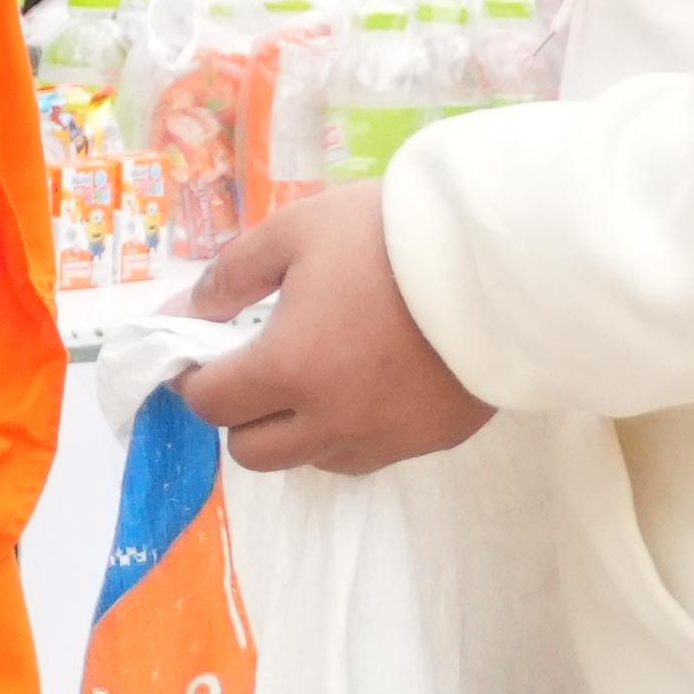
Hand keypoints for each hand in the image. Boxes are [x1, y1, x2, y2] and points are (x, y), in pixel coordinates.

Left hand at [174, 181, 495, 469]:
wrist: (504, 256)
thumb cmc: (388, 235)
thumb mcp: (293, 232)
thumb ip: (230, 277)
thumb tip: (188, 314)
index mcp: (290, 368)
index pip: (210, 403)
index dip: (192, 378)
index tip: (199, 352)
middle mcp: (333, 420)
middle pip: (253, 451)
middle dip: (239, 413)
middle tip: (255, 366)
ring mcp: (387, 437)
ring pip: (311, 460)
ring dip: (295, 428)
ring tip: (317, 372)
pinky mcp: (433, 440)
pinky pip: (367, 454)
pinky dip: (348, 431)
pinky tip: (364, 384)